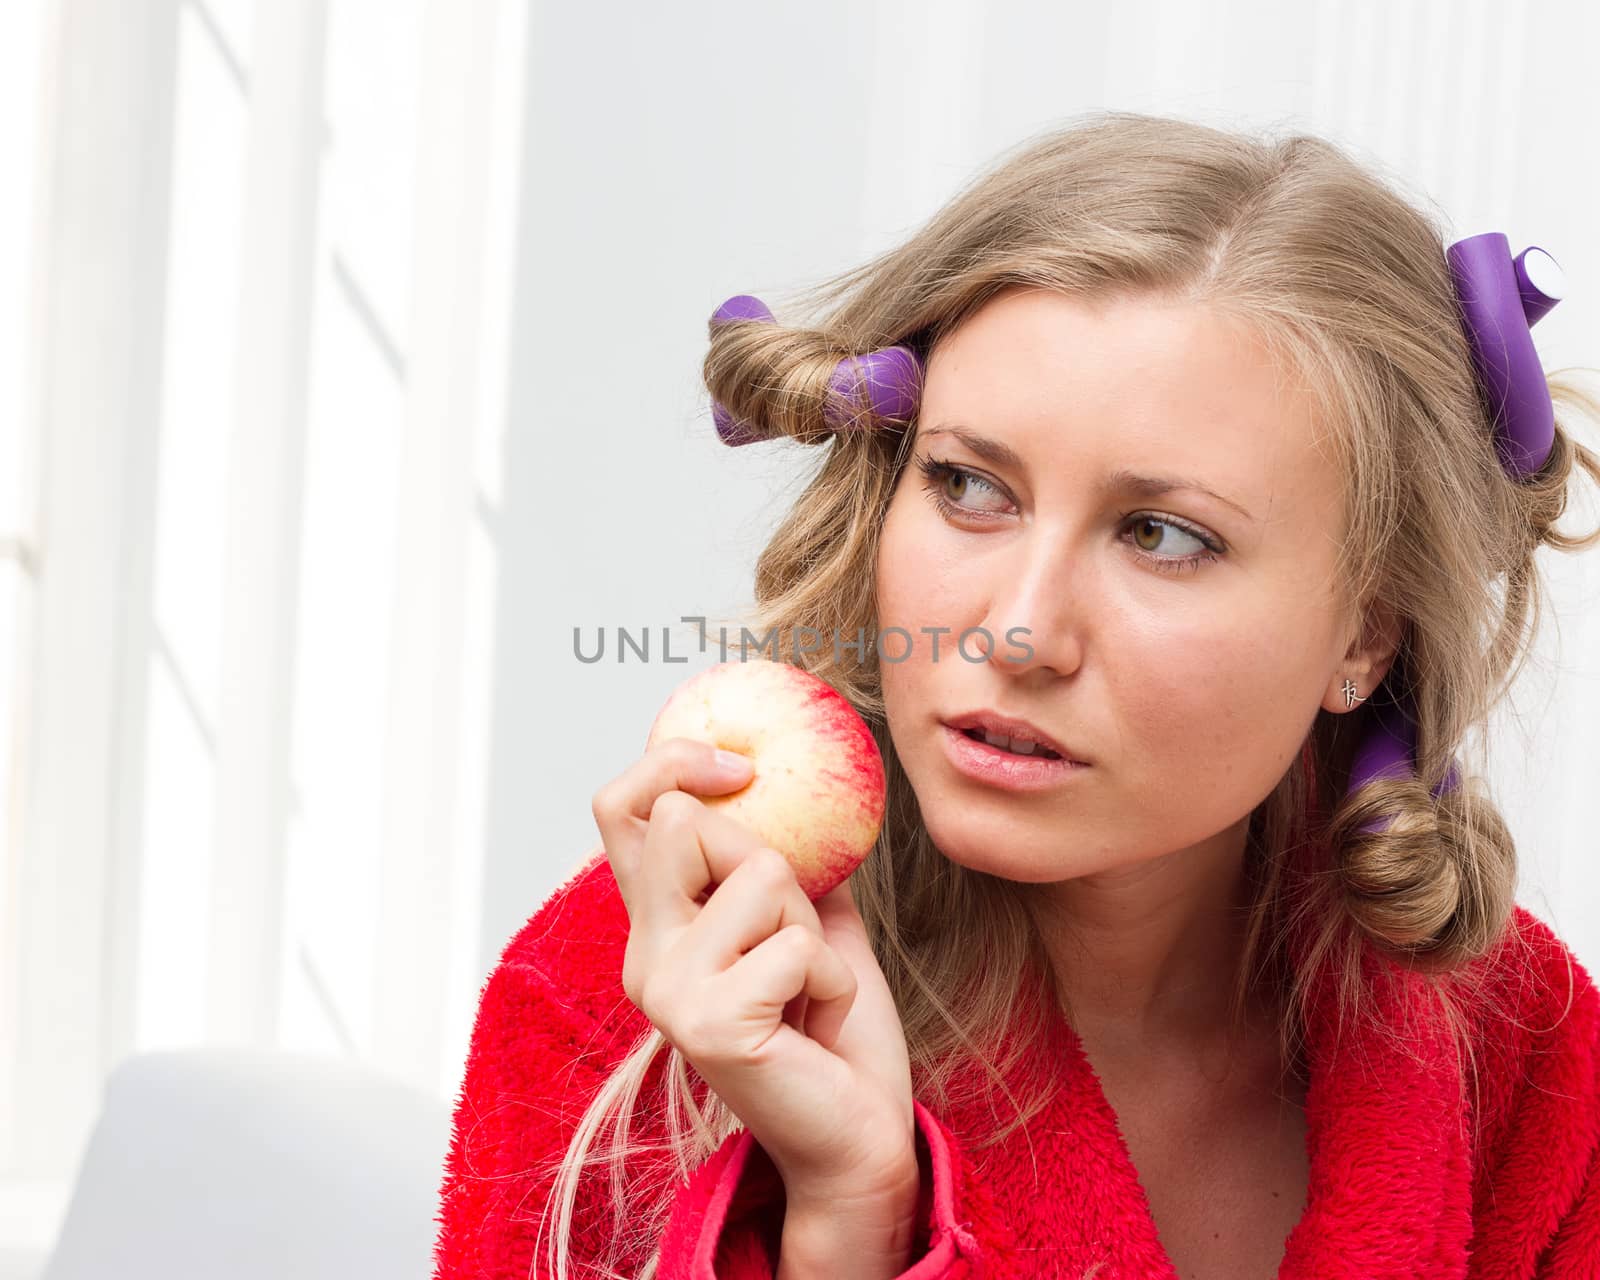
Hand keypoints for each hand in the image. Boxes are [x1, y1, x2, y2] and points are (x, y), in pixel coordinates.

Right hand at [591, 736, 918, 1200]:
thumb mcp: (805, 918)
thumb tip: (786, 778)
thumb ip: (779, 857)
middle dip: (772, 861)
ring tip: (808, 986)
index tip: (735, 765)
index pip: (620, 811)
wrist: (857, 1135)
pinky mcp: (709, 1024)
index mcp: (658, 926)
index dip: (669, 764)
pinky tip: (817, 1021)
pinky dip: (832, 975)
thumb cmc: (833, 1028)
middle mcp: (645, 955)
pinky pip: (796, 944)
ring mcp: (668, 991)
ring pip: (761, 874)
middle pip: (688, 822)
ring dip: (812, 926)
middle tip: (794, 932)